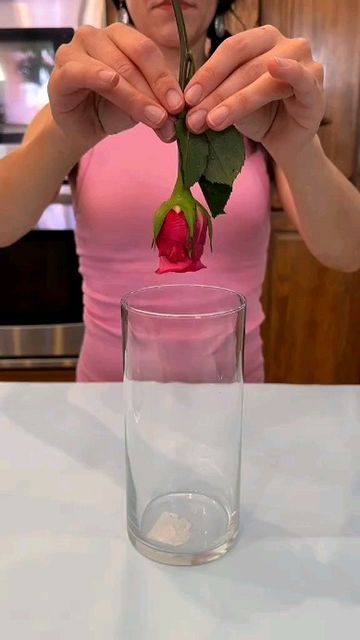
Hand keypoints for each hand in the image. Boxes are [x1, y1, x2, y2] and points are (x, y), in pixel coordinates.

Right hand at [48, 24, 183, 152]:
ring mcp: (75, 50)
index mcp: (120, 37)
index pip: (147, 51)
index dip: (165, 78)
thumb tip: (175, 120)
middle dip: (153, 91)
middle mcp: (96, 36)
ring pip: (112, 68)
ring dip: (134, 96)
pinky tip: (110, 82)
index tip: (179, 105)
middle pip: (132, 58)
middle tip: (168, 116)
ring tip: (152, 118)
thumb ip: (157, 106)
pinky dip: (96, 76)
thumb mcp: (140, 107)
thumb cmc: (110, 109)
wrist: (81, 126)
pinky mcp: (60, 72)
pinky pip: (80, 72)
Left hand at [184, 25, 324, 165]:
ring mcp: (305, 63)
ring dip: (235, 102)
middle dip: (216, 95)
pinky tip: (274, 67)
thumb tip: (188, 105)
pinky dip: (289, 71)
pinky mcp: (316, 88)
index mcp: (262, 40)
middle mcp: (286, 44)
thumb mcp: (232, 103)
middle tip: (194, 118)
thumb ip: (216, 96)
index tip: (187, 98)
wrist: (285, 141)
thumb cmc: (259, 116)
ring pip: (264, 79)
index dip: (207, 73)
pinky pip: (301, 78)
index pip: (231, 50)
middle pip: (245, 66)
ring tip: (213, 122)